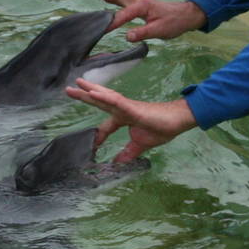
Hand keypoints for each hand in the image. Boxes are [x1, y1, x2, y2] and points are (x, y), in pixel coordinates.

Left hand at [65, 79, 196, 163]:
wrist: (179, 120)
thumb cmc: (162, 128)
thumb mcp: (140, 145)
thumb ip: (128, 153)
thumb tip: (118, 164)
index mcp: (124, 118)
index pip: (106, 125)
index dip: (98, 136)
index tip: (92, 146)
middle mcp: (123, 110)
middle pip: (100, 102)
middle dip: (84, 96)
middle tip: (69, 89)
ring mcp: (128, 107)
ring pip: (105, 97)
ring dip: (90, 91)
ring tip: (77, 84)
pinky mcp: (134, 108)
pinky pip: (116, 101)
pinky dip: (104, 97)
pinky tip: (94, 93)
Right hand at [87, 0, 205, 42]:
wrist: (186, 16)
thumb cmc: (175, 23)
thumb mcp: (160, 30)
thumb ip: (143, 32)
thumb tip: (128, 36)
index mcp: (143, 7)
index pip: (124, 15)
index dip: (114, 23)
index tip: (103, 30)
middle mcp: (139, 2)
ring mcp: (140, 3)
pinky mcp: (141, 6)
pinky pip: (124, 0)